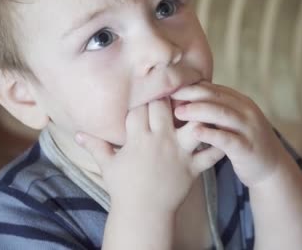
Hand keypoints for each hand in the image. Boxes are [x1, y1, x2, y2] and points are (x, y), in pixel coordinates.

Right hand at [74, 98, 224, 213]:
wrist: (142, 214)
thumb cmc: (123, 188)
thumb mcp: (107, 165)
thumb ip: (95, 146)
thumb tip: (76, 133)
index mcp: (138, 138)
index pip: (141, 106)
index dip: (145, 95)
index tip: (149, 87)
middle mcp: (159, 141)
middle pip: (165, 106)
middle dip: (169, 95)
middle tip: (175, 87)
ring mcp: (178, 154)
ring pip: (193, 126)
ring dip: (200, 114)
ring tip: (203, 103)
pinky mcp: (193, 168)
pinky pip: (211, 154)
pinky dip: (219, 144)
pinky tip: (225, 132)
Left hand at [171, 81, 286, 186]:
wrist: (272, 169)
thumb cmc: (244, 143)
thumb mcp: (233, 122)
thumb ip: (217, 110)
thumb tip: (185, 99)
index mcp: (241, 102)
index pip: (214, 88)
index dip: (191, 86)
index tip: (170, 87)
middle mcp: (247, 111)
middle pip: (216, 97)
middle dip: (191, 94)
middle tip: (169, 95)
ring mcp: (249, 129)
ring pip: (222, 114)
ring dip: (198, 110)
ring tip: (178, 112)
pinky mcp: (247, 148)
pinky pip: (227, 138)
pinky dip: (211, 134)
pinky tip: (195, 132)